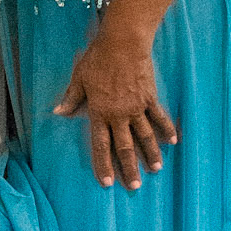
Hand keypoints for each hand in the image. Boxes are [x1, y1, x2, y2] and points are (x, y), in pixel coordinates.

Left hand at [53, 28, 177, 190]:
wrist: (122, 44)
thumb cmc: (97, 60)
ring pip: (144, 136)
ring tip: (155, 170)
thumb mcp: (79, 79)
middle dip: (129, 168)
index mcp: (99, 113)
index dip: (103, 165)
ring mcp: (137, 108)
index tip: (107, 182)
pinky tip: (172, 142)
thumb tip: (58, 112)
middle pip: (124, 147)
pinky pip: (159, 117)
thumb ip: (71, 98)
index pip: (100, 145)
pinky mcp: (150, 98)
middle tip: (134, 186)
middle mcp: (119, 115)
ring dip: (150, 154)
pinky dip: (166, 129)